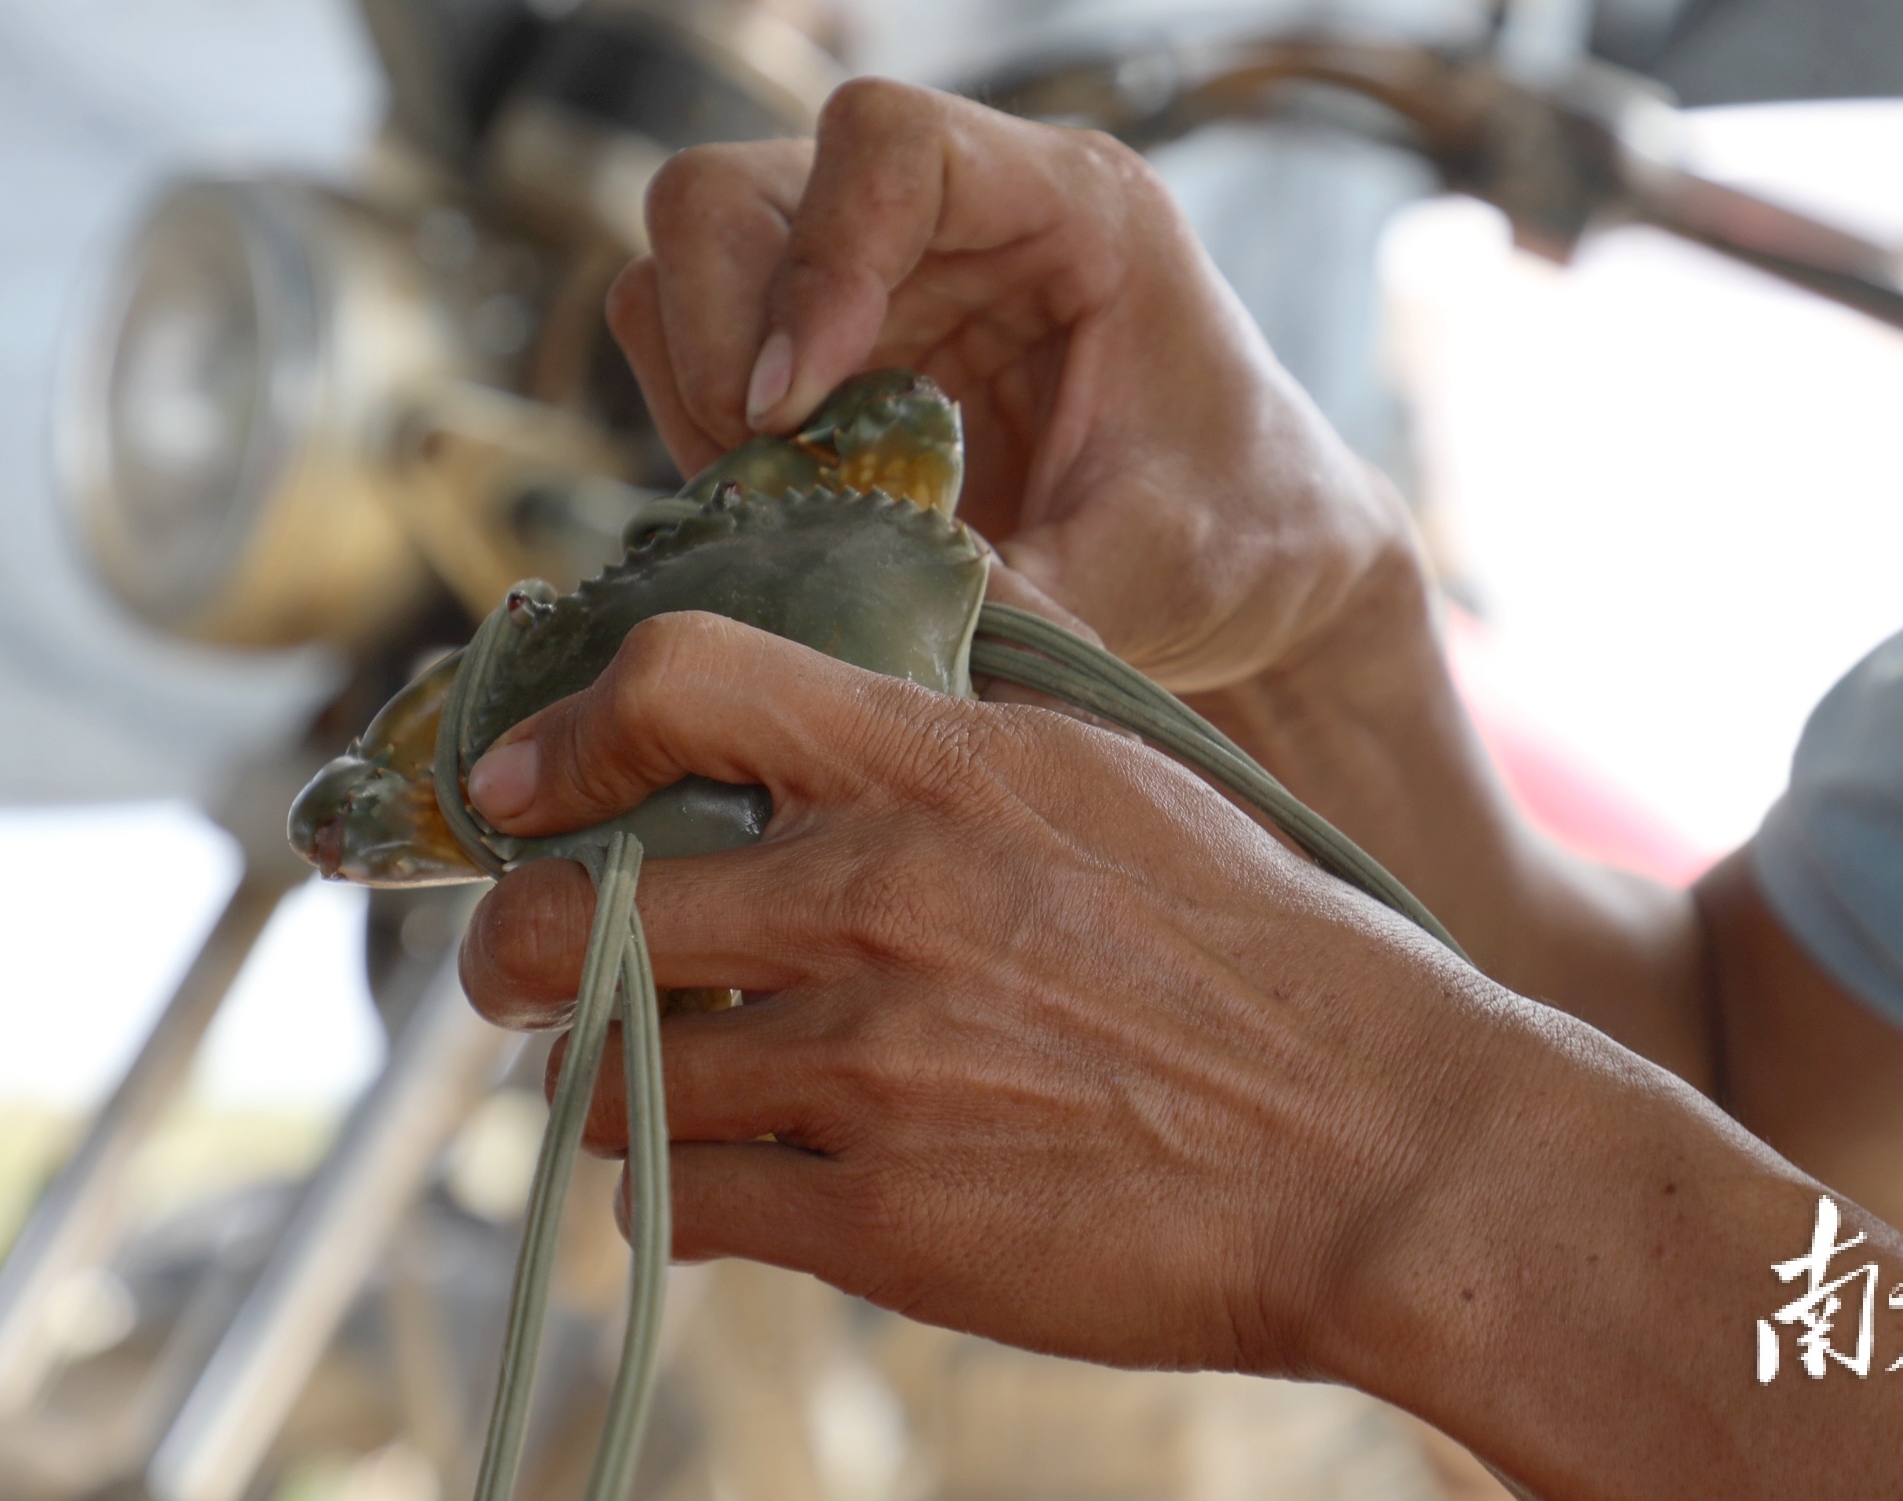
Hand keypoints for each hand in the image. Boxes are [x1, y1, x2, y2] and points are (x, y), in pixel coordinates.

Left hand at [457, 611, 1510, 1374]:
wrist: (1379, 1145)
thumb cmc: (1266, 954)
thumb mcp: (1118, 780)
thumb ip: (965, 735)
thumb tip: (857, 688)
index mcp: (939, 770)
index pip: (681, 683)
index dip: (568, 731)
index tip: (524, 782)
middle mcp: (876, 898)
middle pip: (582, 914)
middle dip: (524, 949)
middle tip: (529, 972)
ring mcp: (869, 1065)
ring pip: (617, 1079)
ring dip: (617, 1086)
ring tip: (658, 1090)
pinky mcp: (878, 1219)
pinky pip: (685, 1205)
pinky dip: (683, 1198)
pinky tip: (729, 1190)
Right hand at [606, 78, 1419, 691]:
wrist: (1260, 567)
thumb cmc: (1246, 536)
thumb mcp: (1158, 573)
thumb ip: (1023, 597)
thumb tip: (862, 630)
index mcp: (1072, 205)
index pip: (890, 142)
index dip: (819, 259)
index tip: (798, 408)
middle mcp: (956, 216)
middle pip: (736, 192)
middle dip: (716, 337)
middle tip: (767, 476)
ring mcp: (879, 279)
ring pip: (691, 270)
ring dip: (697, 399)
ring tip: (783, 515)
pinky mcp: (833, 357)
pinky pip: (698, 361)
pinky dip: (708, 443)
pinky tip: (788, 523)